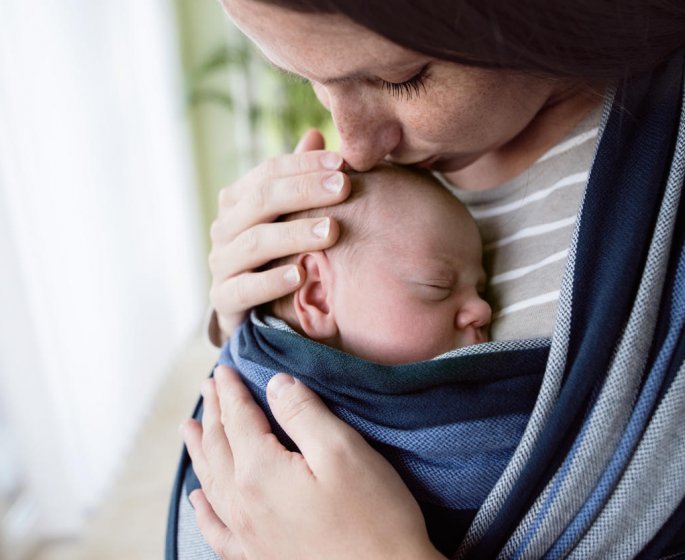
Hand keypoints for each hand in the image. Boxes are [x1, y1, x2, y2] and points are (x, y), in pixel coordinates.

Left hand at [182, 365, 444, 559]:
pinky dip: (203, 510)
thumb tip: (276, 384)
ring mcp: (248, 535)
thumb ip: (304, 413)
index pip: (238, 419)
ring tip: (190, 429)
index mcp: (261, 472)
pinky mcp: (260, 557)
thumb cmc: (373, 517)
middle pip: (219, 446)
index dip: (231, 391)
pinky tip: (198, 500)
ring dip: (200, 450)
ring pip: (211, 482)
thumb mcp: (342, 450)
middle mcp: (244, 504)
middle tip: (208, 387)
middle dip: (213, 413)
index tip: (223, 370)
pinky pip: (217, 529)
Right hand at [208, 130, 348, 343]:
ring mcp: (221, 263)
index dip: (305, 164)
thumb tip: (314, 134)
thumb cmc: (275, 254)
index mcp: (238, 200)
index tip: (343, 163)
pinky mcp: (223, 300)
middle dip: (304, 191)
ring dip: (294, 234)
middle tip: (344, 187)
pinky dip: (272, 281)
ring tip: (332, 231)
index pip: (269, 172)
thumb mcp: (286, 216)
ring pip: (254, 243)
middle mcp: (224, 227)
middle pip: (261, 200)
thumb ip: (298, 180)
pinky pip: (245, 289)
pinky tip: (301, 276)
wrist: (249, 310)